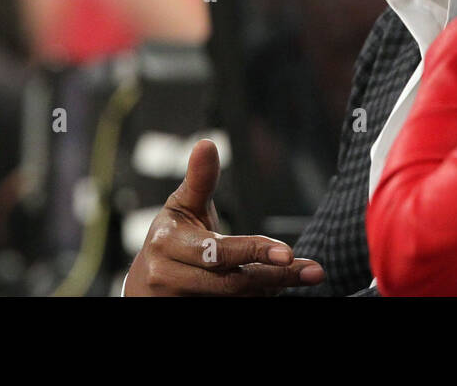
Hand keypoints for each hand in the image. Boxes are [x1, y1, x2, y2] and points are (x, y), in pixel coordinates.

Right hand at [123, 140, 324, 294]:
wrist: (143, 283)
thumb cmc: (172, 237)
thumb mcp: (182, 206)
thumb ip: (200, 180)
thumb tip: (206, 144)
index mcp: (168, 242)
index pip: (219, 250)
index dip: (254, 251)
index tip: (288, 252)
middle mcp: (167, 275)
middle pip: (232, 282)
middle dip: (276, 276)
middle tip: (312, 271)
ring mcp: (175, 299)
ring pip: (234, 299)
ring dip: (268, 289)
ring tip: (293, 276)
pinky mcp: (184, 312)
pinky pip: (229, 309)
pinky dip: (254, 299)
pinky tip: (271, 289)